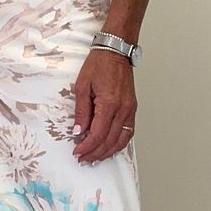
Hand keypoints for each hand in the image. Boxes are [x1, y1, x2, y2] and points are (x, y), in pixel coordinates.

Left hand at [72, 49, 136, 163]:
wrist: (115, 52)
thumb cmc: (99, 64)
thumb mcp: (82, 87)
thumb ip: (81, 112)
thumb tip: (79, 132)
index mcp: (109, 104)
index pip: (98, 134)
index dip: (87, 147)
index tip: (77, 152)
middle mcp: (123, 109)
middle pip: (110, 141)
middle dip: (95, 153)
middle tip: (83, 159)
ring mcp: (130, 109)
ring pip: (121, 140)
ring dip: (108, 152)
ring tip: (95, 157)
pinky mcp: (132, 108)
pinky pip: (128, 132)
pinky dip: (119, 143)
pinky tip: (110, 147)